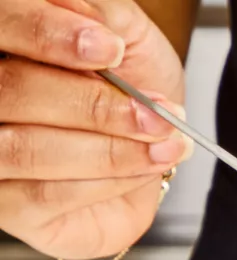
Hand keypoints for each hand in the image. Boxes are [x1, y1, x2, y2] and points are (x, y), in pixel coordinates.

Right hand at [0, 0, 190, 259]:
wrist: (151, 141)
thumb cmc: (128, 82)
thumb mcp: (126, 33)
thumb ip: (102, 13)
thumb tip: (81, 12)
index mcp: (4, 44)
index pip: (1, 25)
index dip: (44, 33)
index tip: (110, 48)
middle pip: (10, 91)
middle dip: (93, 105)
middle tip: (156, 113)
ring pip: (26, 149)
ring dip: (108, 150)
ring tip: (164, 143)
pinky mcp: (8, 206)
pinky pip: (46, 194)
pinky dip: (106, 181)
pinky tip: (144, 169)